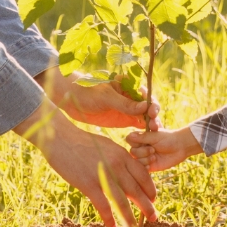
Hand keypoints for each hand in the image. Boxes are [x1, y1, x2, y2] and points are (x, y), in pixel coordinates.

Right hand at [18, 101, 157, 226]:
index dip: (150, 189)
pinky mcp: (88, 184)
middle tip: (154, 217)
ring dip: (130, 217)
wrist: (61, 138)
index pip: (143, 174)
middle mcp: (116, 165)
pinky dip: (109, 218)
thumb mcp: (106, 146)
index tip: (153, 199)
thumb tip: (127, 172)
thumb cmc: (82, 142)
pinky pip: (103, 205)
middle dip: (147, 206)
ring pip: (122, 201)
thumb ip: (118, 158)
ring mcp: (102, 175)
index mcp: (122, 155)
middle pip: (136, 190)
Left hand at [41, 70, 161, 129]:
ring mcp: (128, 110)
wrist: (71, 99)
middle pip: (148, 108)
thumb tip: (145, 107)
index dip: (152, 103)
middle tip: (155, 126)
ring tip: (153, 135)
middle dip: (153, 117)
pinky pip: (137, 127)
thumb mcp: (106, 97)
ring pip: (145, 118)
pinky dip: (143, 133)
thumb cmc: (87, 92)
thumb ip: (124, 103)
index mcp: (129, 86)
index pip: (146, 95)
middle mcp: (131, 98)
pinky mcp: (124, 120)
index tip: (152, 112)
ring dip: (150, 126)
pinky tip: (146, 140)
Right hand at [125, 125, 202, 171]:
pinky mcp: (149, 166)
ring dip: (146, 159)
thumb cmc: (168, 139)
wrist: (180, 148)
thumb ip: (142, 137)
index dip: (135, 142)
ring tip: (155, 156)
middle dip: (142, 151)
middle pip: (132, 152)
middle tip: (153, 149)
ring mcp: (144, 157)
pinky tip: (153, 163)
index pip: (129, 140)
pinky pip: (141, 169)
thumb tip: (129, 136)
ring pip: (136, 161)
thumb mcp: (155, 136)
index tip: (146, 141)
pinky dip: (146, 167)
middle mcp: (141, 147)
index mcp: (141, 138)